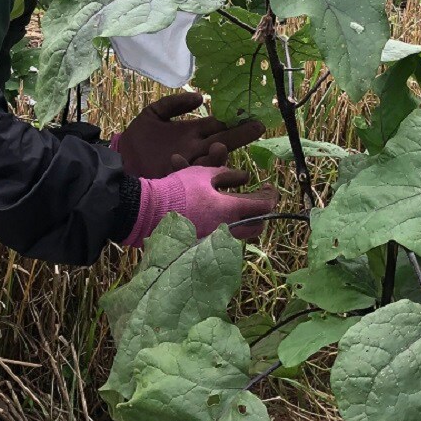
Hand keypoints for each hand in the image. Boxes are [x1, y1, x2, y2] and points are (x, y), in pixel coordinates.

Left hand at [113, 92, 265, 178]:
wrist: (117, 160)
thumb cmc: (136, 139)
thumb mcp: (153, 114)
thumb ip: (174, 104)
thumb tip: (200, 97)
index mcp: (192, 133)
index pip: (219, 125)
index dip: (234, 120)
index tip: (252, 114)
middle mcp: (194, 150)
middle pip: (223, 141)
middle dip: (240, 135)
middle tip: (257, 126)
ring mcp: (187, 164)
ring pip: (210, 160)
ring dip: (218, 154)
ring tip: (221, 144)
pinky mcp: (176, 177)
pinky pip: (191, 174)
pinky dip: (194, 169)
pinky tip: (194, 160)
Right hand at [124, 156, 276, 246]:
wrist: (150, 210)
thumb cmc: (177, 189)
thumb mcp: (202, 174)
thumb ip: (226, 175)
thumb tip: (243, 177)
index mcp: (230, 210)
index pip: (262, 206)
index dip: (270, 196)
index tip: (270, 188)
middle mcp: (227, 230)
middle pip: (257, 227)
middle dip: (261, 214)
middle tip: (256, 201)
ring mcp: (215, 240)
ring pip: (241, 235)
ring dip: (244, 222)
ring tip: (238, 209)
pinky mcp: (203, 246)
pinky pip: (223, 239)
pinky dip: (226, 228)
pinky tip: (217, 218)